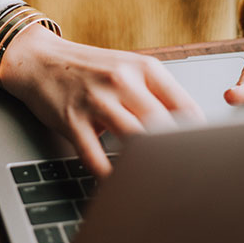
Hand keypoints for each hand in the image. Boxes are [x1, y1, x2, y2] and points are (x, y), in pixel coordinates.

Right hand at [0, 24, 203, 177]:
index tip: (202, 154)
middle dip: (175, 153)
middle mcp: (121, 81)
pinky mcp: (72, 120)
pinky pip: (95, 156)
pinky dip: (108, 175)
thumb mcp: (127, 68)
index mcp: (143, 68)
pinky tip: (117, 182)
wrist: (41, 60)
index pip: (184, 105)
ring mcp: (96, 100)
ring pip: (134, 140)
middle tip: (183, 174)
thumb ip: (155, 92)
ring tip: (155, 182)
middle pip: (162, 126)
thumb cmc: (89, 68)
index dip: (197, 135)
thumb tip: (187, 127)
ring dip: (145, 165)